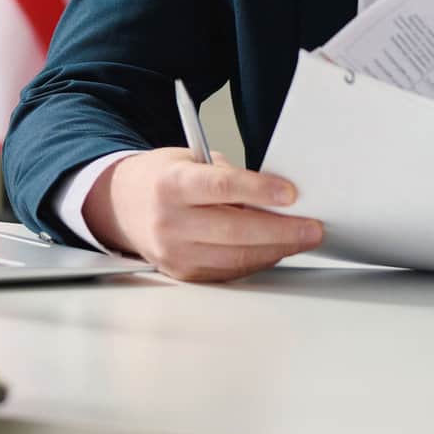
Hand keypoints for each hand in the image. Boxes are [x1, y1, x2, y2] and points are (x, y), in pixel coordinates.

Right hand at [85, 148, 322, 282]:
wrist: (121, 206)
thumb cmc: (162, 179)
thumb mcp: (190, 160)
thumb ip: (228, 176)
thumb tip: (277, 196)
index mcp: (170, 184)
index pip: (220, 187)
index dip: (259, 190)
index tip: (291, 194)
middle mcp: (169, 221)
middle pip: (234, 230)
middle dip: (281, 230)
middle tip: (312, 227)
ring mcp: (174, 252)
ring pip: (236, 257)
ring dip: (276, 249)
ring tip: (301, 238)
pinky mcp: (183, 273)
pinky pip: (229, 271)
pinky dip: (257, 260)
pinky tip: (275, 249)